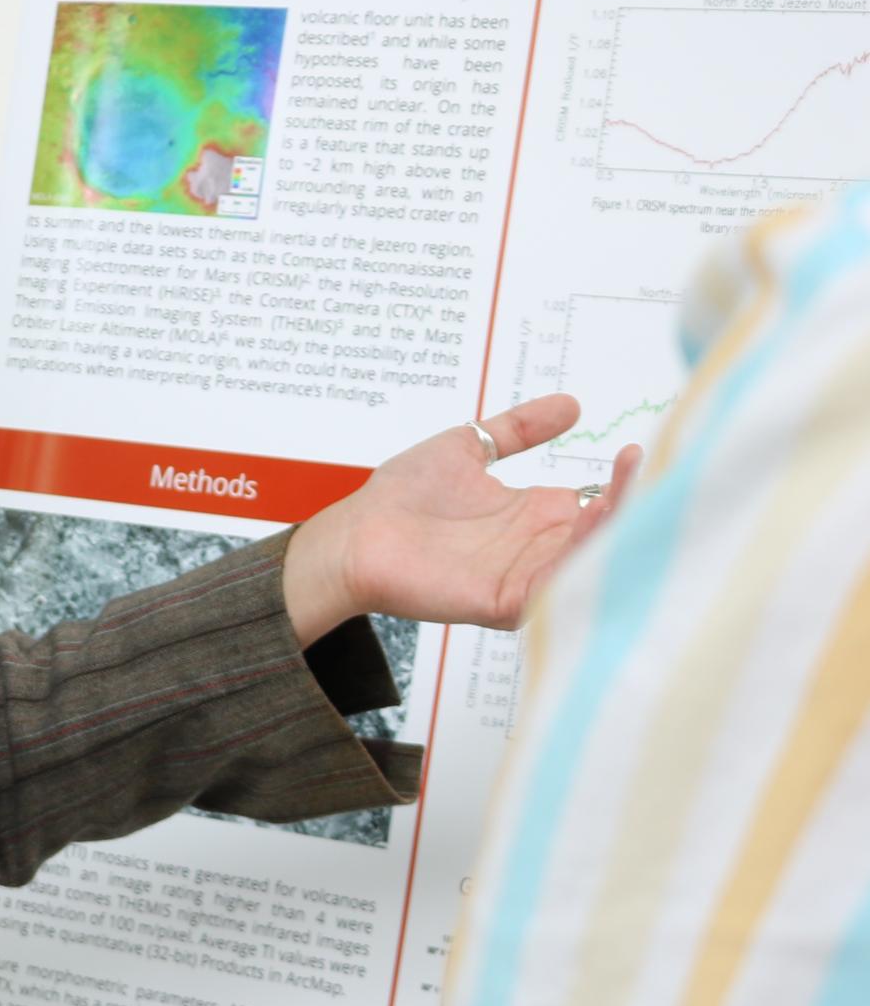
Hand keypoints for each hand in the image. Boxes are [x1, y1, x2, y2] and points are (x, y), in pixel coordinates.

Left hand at [283, 396, 643, 641]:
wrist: (353, 536)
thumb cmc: (402, 498)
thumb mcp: (467, 446)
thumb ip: (518, 428)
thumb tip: (572, 404)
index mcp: (538, 515)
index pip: (603, 502)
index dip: (626, 482)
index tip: (637, 451)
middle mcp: (539, 548)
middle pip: (606, 535)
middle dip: (634, 508)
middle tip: (652, 475)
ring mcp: (525, 577)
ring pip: (588, 561)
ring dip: (613, 533)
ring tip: (628, 497)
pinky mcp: (505, 602)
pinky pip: (554, 589)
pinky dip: (577, 564)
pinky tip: (591, 533)